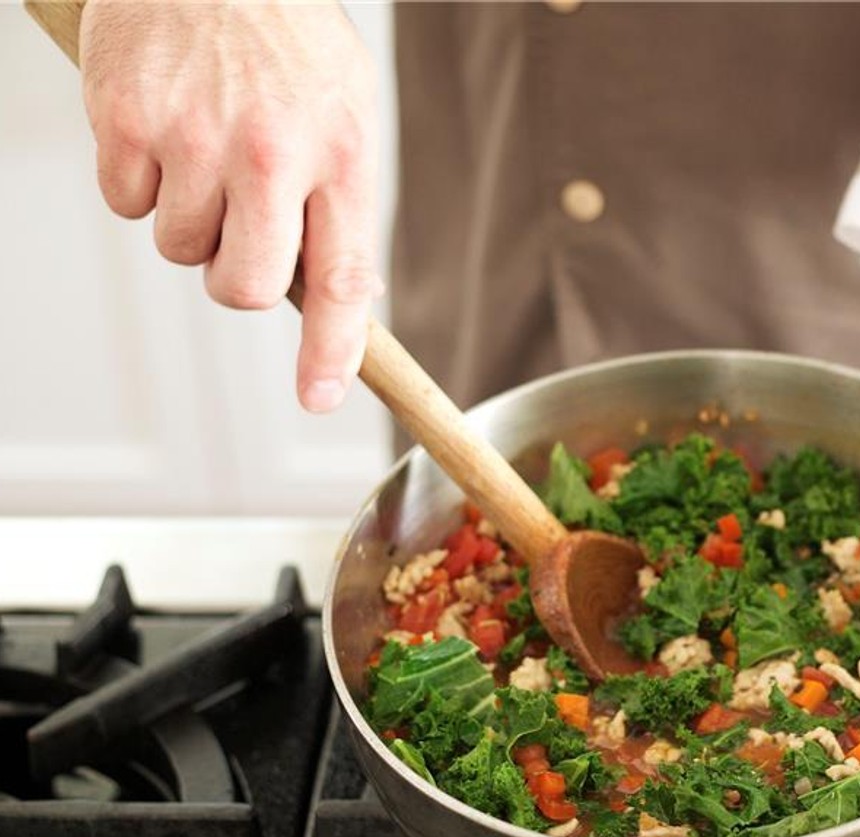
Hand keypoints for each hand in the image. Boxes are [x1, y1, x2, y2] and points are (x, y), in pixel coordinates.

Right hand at [80, 0, 378, 410]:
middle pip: (246, 288)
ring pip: (181, 251)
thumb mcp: (347, 109)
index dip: (329, 351)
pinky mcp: (126, 121)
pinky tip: (163, 127)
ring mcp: (194, 138)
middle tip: (241, 230)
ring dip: (191, 221)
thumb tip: (352, 294)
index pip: (340, 281)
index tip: (319, 398)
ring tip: (204, 150)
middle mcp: (271, 153)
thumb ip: (345, 202)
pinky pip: (126, 205)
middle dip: (240, 279)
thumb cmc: (283, 36)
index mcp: (339, 154)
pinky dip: (140, 182)